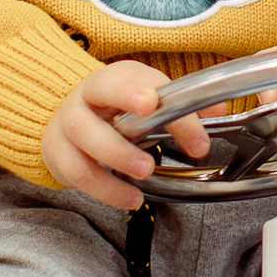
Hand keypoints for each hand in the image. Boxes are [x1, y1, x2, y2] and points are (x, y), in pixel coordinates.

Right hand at [41, 59, 206, 213]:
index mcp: (113, 78)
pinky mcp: (58, 153)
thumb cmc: (114, 112)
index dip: (141, 90)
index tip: (154, 104)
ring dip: (116, 159)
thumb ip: (181, 104)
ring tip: (144, 175)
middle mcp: (86, 96)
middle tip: (149, 158)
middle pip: (98, 101)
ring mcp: (68, 124)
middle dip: (124, 124)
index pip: (133, 79)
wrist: (66, 122)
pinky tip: (132, 199)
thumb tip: (218, 109)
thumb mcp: (145, 100)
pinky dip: (106, 190)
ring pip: (84, 136)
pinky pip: (79, 173)